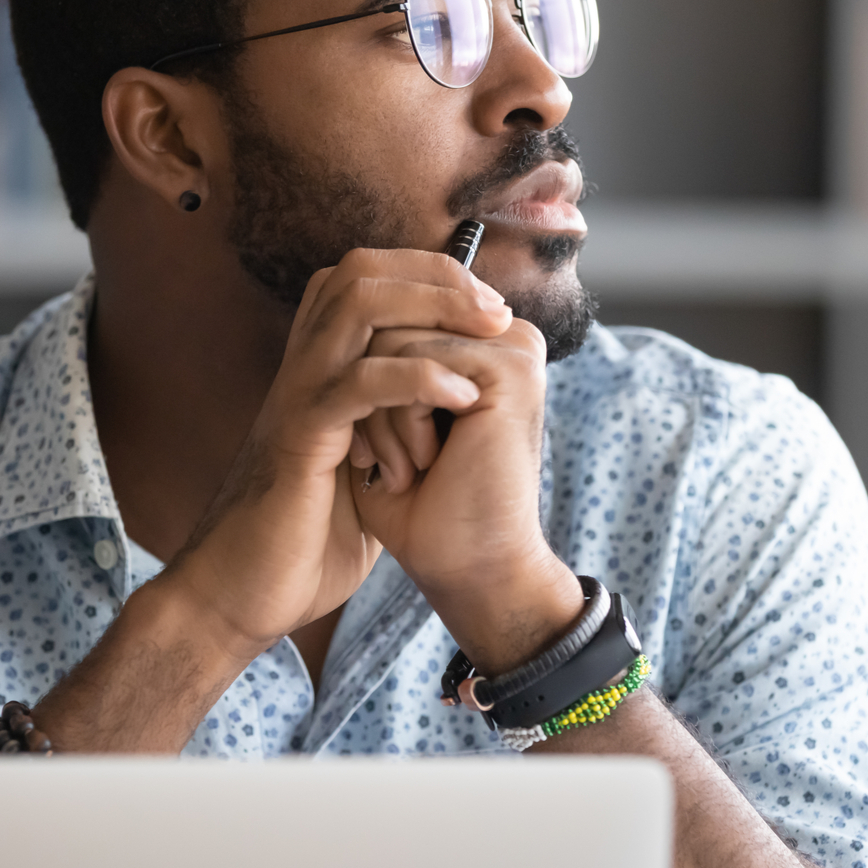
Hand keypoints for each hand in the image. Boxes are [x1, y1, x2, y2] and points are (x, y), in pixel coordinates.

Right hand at [149, 249, 514, 662]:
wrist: (241, 596)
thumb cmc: (304, 540)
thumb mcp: (363, 470)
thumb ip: (392, 429)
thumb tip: (453, 411)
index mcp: (317, 371)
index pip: (365, 278)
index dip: (428, 274)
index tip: (487, 306)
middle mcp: (302, 369)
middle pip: (361, 272)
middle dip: (437, 276)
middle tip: (495, 308)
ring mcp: (297, 395)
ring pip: (357, 304)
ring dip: (432, 306)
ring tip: (487, 331)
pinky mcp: (299, 436)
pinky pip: (358, 382)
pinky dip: (417, 377)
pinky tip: (461, 396)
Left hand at [347, 319, 580, 672]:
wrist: (462, 572)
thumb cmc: (421, 506)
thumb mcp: (390, 413)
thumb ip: (382, 354)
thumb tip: (352, 295)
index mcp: (484, 343)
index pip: (392, 316)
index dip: (366, 380)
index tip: (382, 445)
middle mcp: (506, 338)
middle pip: (389, 320)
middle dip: (372, 399)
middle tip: (397, 464)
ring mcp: (515, 349)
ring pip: (392, 341)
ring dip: (382, 418)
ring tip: (413, 468)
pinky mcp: (511, 371)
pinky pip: (414, 362)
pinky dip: (400, 423)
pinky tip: (426, 465)